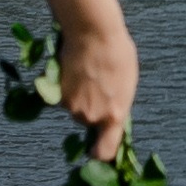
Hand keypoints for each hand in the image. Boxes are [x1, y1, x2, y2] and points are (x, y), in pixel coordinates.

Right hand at [57, 12, 138, 164]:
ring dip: (79, 97)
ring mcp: (72, 105)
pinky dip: (67, 87)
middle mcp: (91, 116)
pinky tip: (76, 69)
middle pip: (89, 122)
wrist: (93, 32)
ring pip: (75, 108)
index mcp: (114, 115)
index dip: (101, 154)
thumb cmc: (117, 53)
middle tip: (97, 87)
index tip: (98, 152)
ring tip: (87, 74)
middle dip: (91, 110)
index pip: (104, 151)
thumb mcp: (127, 83)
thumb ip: (118, 105)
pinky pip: (63, 96)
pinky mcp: (57, 93)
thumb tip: (113, 115)